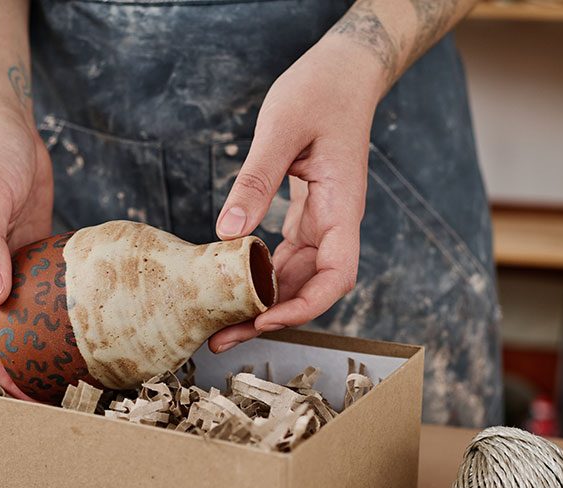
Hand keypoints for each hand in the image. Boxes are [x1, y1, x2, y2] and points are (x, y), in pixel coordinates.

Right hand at [0, 103, 52, 397]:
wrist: (1, 124)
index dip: (3, 371)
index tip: (25, 402)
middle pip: (11, 333)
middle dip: (30, 366)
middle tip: (64, 397)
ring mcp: (16, 264)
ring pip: (33, 314)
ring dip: (50, 342)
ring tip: (81, 371)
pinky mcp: (38, 250)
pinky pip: (53, 287)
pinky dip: (66, 308)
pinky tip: (93, 323)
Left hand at [209, 37, 383, 352]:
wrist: (344, 72)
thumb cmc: (320, 91)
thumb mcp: (280, 128)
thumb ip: (256, 180)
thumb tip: (228, 232)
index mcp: (343, 207)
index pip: (337, 277)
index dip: (303, 306)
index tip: (265, 318)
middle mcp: (337, 223)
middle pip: (310, 289)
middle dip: (269, 318)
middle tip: (221, 339)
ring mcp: (323, 222)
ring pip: (296, 278)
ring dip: (262, 303)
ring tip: (218, 324)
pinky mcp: (307, 215)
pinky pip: (286, 257)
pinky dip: (261, 275)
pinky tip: (230, 284)